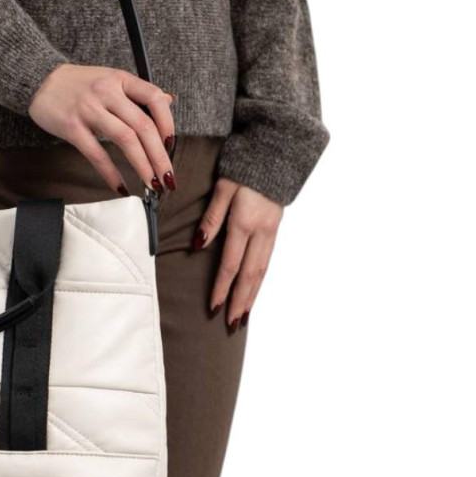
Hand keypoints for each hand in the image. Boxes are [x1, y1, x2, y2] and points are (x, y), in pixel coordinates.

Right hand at [29, 64, 174, 195]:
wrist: (38, 78)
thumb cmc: (77, 83)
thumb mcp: (110, 79)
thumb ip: (136, 92)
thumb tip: (168, 100)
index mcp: (120, 79)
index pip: (154, 98)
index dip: (168, 123)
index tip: (171, 145)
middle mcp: (107, 92)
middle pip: (143, 126)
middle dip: (160, 157)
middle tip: (168, 179)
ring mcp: (89, 109)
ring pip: (125, 140)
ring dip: (143, 166)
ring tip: (152, 185)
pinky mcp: (72, 127)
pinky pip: (97, 153)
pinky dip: (111, 173)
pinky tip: (121, 186)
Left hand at [195, 178, 283, 329]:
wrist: (276, 153)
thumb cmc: (243, 167)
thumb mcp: (223, 188)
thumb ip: (211, 217)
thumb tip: (199, 245)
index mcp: (244, 222)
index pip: (231, 264)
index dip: (222, 287)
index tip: (213, 307)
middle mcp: (261, 232)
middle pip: (250, 275)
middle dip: (240, 301)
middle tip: (232, 324)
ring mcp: (271, 232)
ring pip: (262, 271)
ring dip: (253, 295)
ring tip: (244, 316)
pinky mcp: (276, 229)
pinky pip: (268, 261)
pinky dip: (260, 280)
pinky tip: (254, 290)